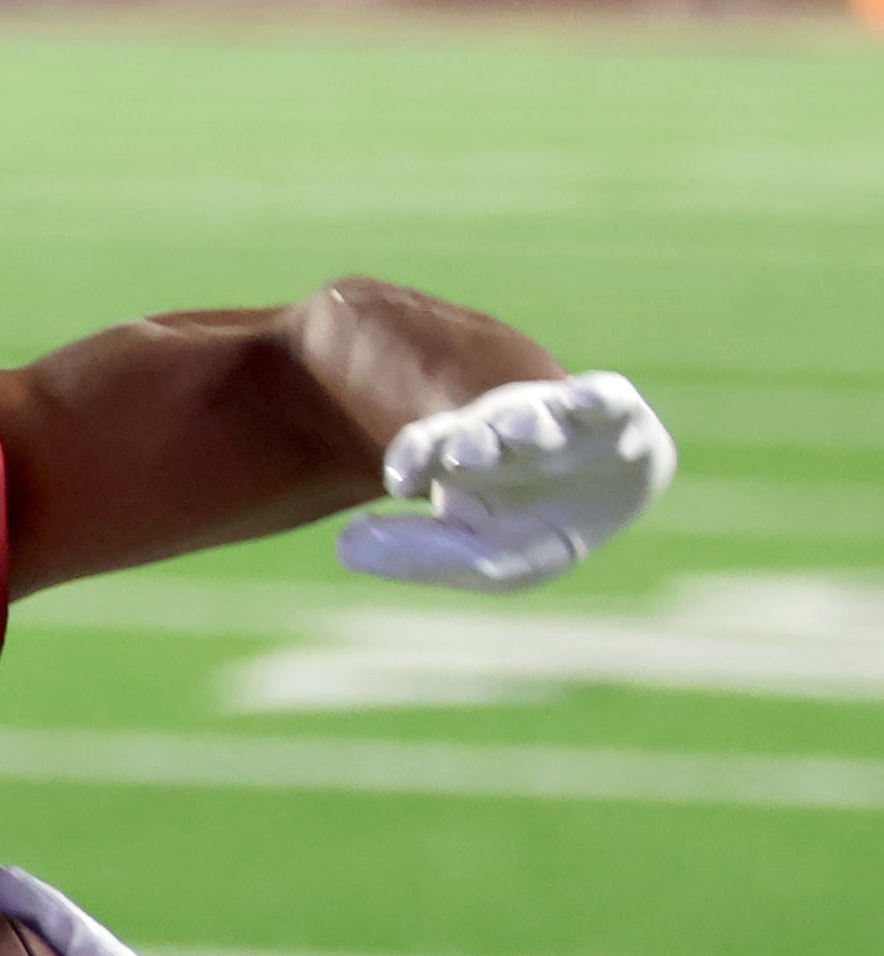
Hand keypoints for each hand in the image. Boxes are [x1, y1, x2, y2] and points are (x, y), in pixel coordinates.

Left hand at [337, 370, 671, 593]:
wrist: (609, 501)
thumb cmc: (529, 529)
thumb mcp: (479, 558)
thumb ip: (418, 556)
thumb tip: (345, 545)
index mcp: (457, 458)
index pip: (424, 448)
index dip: (412, 457)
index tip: (400, 482)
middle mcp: (499, 431)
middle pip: (477, 428)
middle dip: (470, 440)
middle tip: (463, 458)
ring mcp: (555, 418)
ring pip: (534, 413)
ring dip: (524, 422)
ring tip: (519, 435)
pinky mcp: (611, 412)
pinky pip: (602, 398)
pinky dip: (594, 397)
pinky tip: (585, 401)